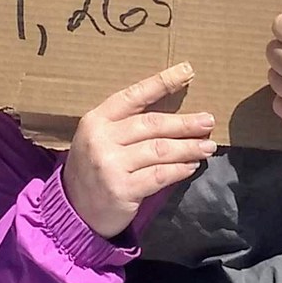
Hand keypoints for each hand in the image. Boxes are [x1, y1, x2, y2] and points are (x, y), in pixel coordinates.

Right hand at [62, 64, 215, 238]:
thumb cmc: (94, 170)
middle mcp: (101, 139)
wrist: (73, 210)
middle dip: (184, 123)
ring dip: (188, 147)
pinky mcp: (122, 189)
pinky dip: (179, 169)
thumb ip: (127, 127)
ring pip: (160, 150)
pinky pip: (160, 175)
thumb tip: (176, 119)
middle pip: (152, 124)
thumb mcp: (101, 140)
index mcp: (96, 120)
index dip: (162, 82)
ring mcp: (110, 165)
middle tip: (208, 122)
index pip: (134, 96)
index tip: (188, 71)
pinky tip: (191, 166)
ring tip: (207, 146)